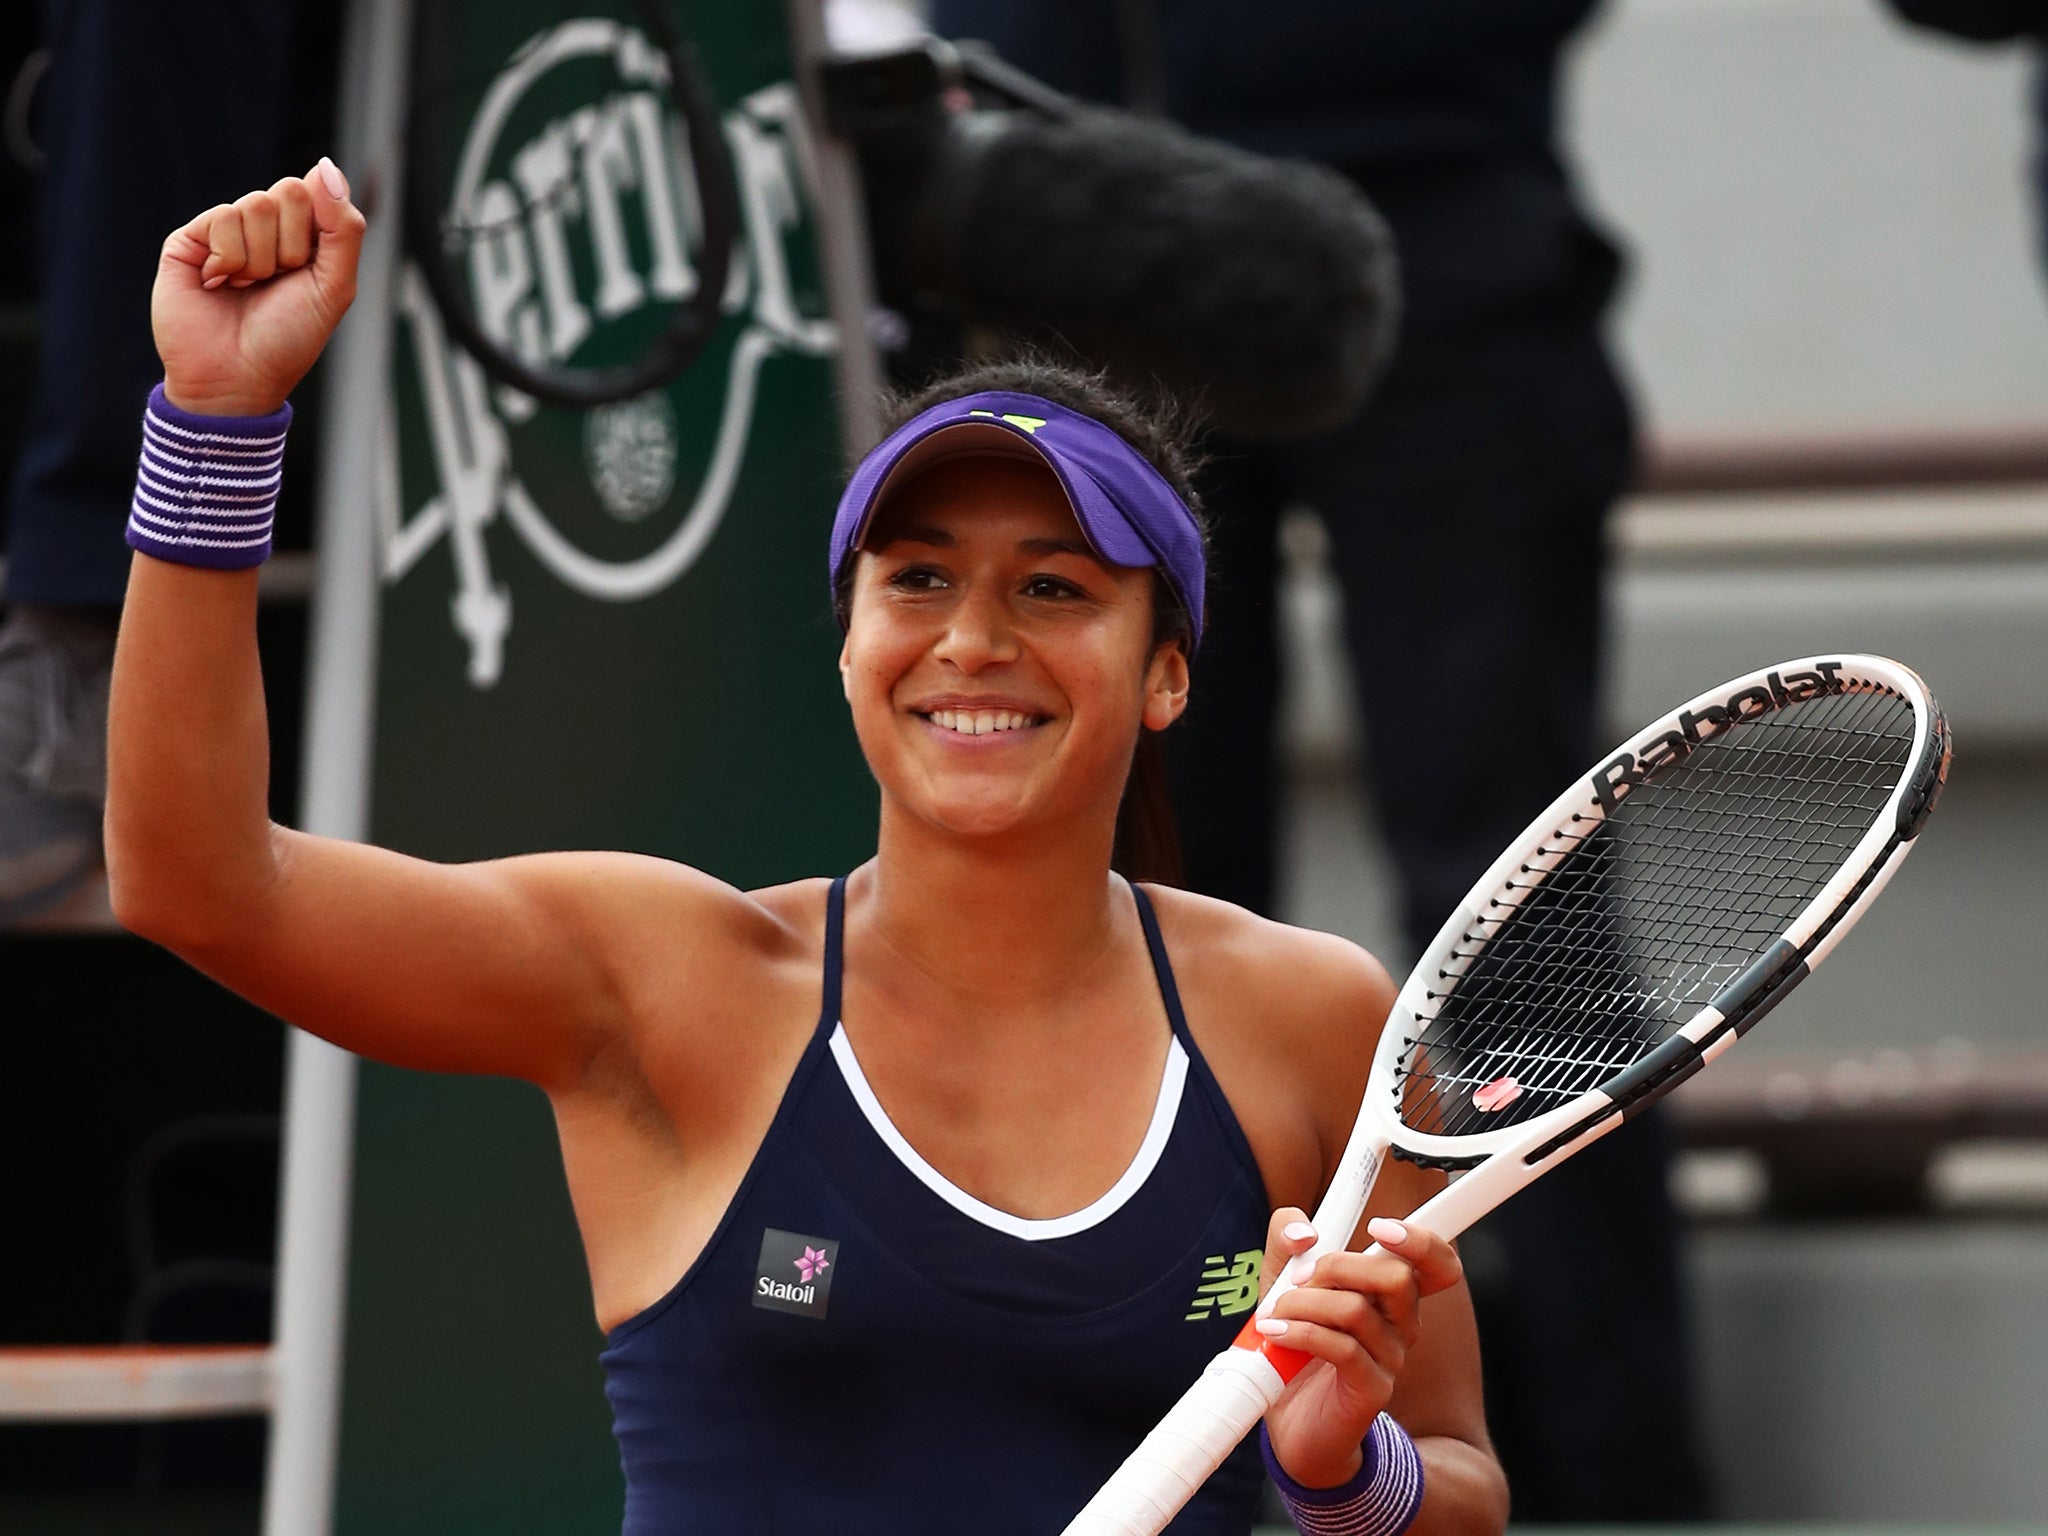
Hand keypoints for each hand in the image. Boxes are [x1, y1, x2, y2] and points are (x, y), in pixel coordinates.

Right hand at [153, 157, 366, 416]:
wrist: (237, 378)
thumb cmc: (288, 338)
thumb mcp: (334, 287)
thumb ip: (343, 228)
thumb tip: (325, 167)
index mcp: (303, 238)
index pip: (318, 194)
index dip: (320, 231)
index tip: (308, 270)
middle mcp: (265, 230)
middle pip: (288, 191)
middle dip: (292, 246)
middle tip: (276, 282)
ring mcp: (226, 232)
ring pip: (254, 204)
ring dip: (259, 258)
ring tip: (246, 287)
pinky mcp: (191, 239)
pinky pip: (223, 218)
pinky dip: (230, 258)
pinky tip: (219, 283)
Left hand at [1254, 1206, 1463, 1488]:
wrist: (1291, 1421)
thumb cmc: (1294, 1345)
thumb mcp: (1282, 1284)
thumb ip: (1287, 1246)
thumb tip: (1302, 1230)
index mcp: (1390, 1293)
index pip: (1437, 1264)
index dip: (1422, 1241)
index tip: (1380, 1227)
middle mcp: (1401, 1324)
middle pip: (1398, 1277)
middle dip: (1339, 1265)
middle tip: (1299, 1278)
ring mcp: (1390, 1358)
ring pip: (1359, 1310)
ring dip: (1305, 1302)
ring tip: (1274, 1314)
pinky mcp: (1371, 1389)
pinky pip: (1342, 1348)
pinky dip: (1301, 1333)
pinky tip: (1275, 1334)